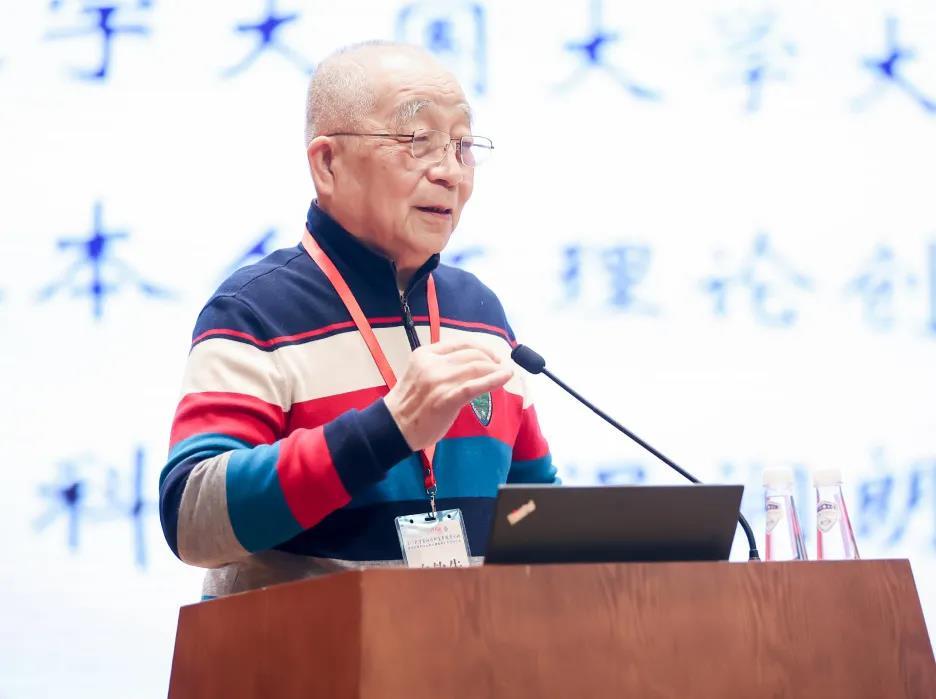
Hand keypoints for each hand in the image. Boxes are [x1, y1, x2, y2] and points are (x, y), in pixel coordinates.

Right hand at [383, 340, 512, 450]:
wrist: (393, 427)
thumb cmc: (409, 404)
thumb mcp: (421, 374)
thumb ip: (441, 366)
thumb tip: (471, 364)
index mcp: (425, 354)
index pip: (461, 343)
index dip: (482, 348)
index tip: (492, 356)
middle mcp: (433, 364)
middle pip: (472, 354)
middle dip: (492, 359)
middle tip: (501, 367)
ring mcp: (440, 381)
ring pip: (477, 367)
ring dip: (496, 369)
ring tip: (505, 374)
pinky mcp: (447, 399)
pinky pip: (476, 385)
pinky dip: (494, 379)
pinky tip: (505, 377)